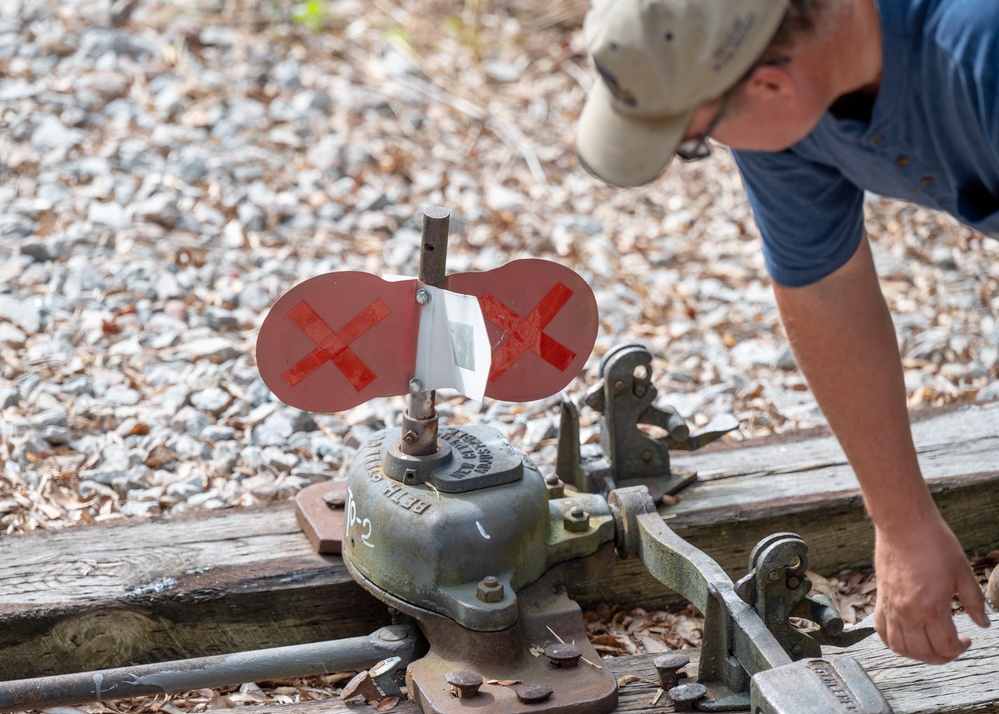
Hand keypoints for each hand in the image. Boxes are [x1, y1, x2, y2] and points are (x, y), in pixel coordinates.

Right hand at [873, 515, 989, 663]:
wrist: (903, 524)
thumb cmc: (934, 542)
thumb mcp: (963, 572)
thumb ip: (975, 602)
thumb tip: (983, 623)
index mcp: (931, 607)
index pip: (945, 646)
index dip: (961, 649)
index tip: (967, 639)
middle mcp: (907, 612)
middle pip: (923, 652)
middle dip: (941, 656)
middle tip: (952, 647)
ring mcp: (891, 606)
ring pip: (900, 647)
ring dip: (917, 654)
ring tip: (930, 646)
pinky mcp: (880, 599)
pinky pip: (881, 631)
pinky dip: (892, 641)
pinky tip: (905, 637)